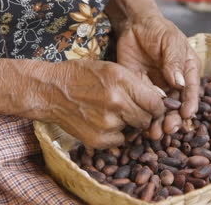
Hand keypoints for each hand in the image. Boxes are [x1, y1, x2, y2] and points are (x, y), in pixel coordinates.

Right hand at [29, 59, 165, 148]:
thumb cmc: (82, 76)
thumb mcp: (112, 69)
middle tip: (132, 109)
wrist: (50, 91)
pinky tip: (102, 121)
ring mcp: (107, 123)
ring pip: (134, 130)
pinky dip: (115, 133)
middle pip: (147, 119)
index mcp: (121, 81)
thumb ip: (136, 83)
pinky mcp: (98, 139)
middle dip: (144, 115)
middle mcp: (116, 102)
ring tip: (112, 112)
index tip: (153, 106)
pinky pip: (119, 140)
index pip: (155, 103)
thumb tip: (160, 99)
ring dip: (128, 123)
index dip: (157, 106)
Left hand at [115, 13, 200, 123]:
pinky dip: (143, 114)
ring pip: (160, 109)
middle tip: (168, 129)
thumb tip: (179, 82)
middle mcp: (175, 83)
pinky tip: (141, 124)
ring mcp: (158, 87)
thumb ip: (174, 61)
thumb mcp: (171, 41)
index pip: (191, 90)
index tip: (186, 115)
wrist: (134, 25)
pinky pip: (143, 103)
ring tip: (155, 133)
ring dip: (159, 122)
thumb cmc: (159, 30)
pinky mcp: (141, 88)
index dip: (189, 104)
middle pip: (176, 105)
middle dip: (173, 119)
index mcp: (188, 71)